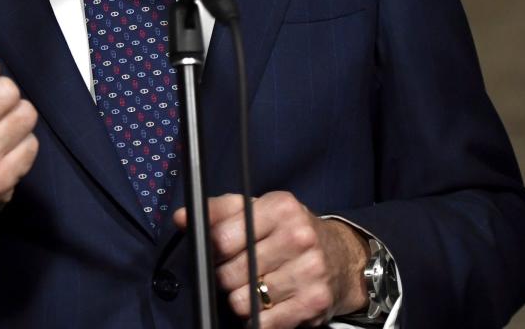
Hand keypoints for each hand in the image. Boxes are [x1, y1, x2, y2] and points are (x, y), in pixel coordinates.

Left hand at [174, 191, 368, 326]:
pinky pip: (265, 322)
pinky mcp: (314, 302)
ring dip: (241, 298)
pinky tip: (266, 304)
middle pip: (231, 272)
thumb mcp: (256, 209)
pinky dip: (258, 319)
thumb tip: (183, 217)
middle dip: (225, 276)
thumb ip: (218, 211)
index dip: (211, 250)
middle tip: (236, 271)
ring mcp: (309, 271)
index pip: (223, 237)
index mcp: (280, 208)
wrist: (341, 257)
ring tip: (254, 286)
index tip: (215, 253)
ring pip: (244, 300)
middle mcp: (298, 236)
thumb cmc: (289, 231)